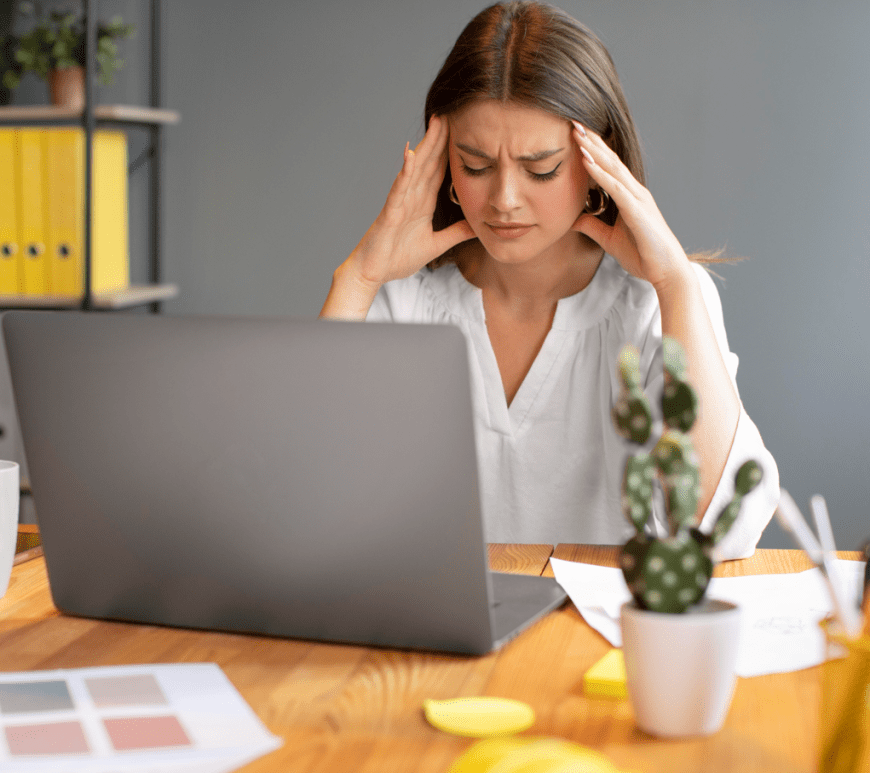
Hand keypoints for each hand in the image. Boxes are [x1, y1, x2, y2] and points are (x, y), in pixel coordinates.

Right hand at [346, 115, 474, 289]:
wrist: (373, 273)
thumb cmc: (397, 258)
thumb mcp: (436, 245)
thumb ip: (456, 233)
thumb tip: (478, 225)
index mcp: (423, 203)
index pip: (440, 172)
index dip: (451, 151)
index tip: (464, 130)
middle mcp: (412, 197)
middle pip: (430, 162)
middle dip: (440, 138)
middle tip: (452, 112)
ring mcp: (400, 202)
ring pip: (416, 169)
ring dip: (426, 146)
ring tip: (435, 123)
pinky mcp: (390, 212)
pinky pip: (398, 189)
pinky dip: (405, 173)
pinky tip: (410, 156)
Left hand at [570, 122, 690, 292]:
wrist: (666, 271)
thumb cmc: (643, 255)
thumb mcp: (609, 240)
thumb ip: (593, 226)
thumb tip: (573, 219)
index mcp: (628, 196)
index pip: (607, 167)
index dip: (592, 150)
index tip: (574, 135)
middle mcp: (634, 192)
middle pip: (610, 160)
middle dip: (591, 141)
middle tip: (572, 121)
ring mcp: (638, 199)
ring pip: (612, 168)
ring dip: (593, 150)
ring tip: (577, 133)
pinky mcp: (638, 211)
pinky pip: (616, 188)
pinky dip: (600, 174)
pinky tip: (587, 162)